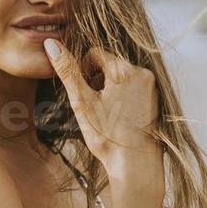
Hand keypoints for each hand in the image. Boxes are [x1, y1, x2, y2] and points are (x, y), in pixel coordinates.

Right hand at [43, 38, 159, 173]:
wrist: (136, 165)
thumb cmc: (108, 136)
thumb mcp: (82, 102)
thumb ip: (67, 71)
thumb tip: (51, 43)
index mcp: (125, 70)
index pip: (95, 53)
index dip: (83, 72)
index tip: (85, 94)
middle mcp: (143, 73)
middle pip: (109, 64)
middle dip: (97, 80)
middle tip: (95, 107)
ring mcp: (152, 86)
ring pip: (121, 76)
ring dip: (109, 89)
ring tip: (107, 114)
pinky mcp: (156, 98)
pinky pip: (133, 87)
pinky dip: (123, 96)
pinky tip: (119, 118)